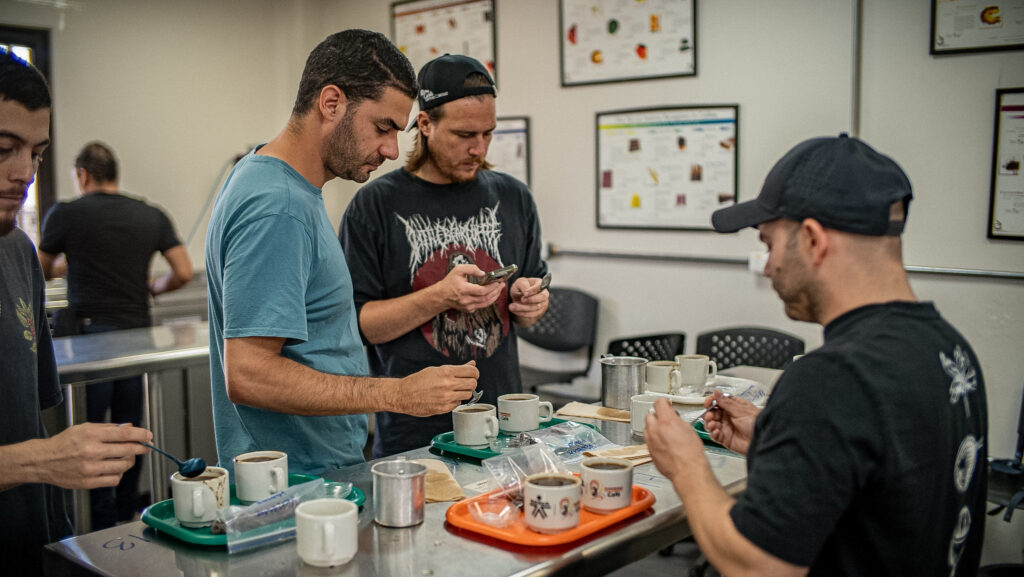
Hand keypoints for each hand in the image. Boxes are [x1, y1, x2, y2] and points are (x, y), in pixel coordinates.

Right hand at [35, 423, 151, 489]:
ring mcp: (90, 468)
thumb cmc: (64, 443)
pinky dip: (119, 474)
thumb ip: (108, 428)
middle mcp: (91, 451)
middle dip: (141, 448)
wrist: (43, 461)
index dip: (140, 434)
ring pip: (123, 466)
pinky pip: (114, 479)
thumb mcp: (85, 428)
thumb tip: (129, 427)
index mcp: (91, 435)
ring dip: (130, 461)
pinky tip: (115, 468)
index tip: (149, 435)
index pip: (124, 434)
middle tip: (145, 447)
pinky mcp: (88, 482)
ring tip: (127, 457)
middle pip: (127, 450)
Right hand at [396, 361, 478, 415]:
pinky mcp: (444, 408)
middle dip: (472, 382)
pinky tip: (447, 397)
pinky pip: (458, 403)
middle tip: (466, 382)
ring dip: (464, 391)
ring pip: (468, 394)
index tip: (473, 373)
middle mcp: (448, 384)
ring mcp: (446, 397)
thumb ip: (457, 368)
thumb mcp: (436, 370)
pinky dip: (456, 400)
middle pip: (473, 383)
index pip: (471, 371)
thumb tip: (472, 364)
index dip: (474, 372)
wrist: (404, 395)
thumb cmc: (418, 381)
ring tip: (456, 389)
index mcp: (446, 372)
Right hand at [436, 264, 505, 312]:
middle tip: (502, 284)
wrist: (441, 295)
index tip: (498, 282)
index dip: (492, 287)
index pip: (482, 291)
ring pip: (486, 303)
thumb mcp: (458, 270)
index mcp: (464, 289)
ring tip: (499, 289)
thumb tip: (483, 273)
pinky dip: (488, 300)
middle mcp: (466, 300)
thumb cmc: (450, 281)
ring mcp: (467, 306)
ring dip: (495, 296)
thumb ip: (471, 268)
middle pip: (486, 298)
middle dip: (496, 291)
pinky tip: (492, 294)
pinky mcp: (469, 310)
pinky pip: (482, 305)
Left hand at [508, 276, 548, 322]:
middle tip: (522, 300)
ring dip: (523, 308)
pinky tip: (514, 311)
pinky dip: (523, 313)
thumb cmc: (520, 287)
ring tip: (512, 306)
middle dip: (531, 299)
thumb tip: (526, 293)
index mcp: (540, 283)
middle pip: (542, 297)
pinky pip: (533, 314)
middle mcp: (544, 293)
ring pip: (536, 307)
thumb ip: (523, 285)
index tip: (525, 293)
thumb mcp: (519, 283)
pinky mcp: (539, 311)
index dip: (533, 290)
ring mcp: (543, 303)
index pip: (540, 286)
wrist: (519, 298)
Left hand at [644, 398, 705, 481]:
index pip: (659, 403)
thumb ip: (677, 421)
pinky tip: (663, 443)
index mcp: (666, 421)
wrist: (688, 470)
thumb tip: (674, 419)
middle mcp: (655, 429)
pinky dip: (654, 439)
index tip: (666, 405)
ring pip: (647, 428)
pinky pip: (648, 440)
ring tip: (664, 433)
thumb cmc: (691, 453)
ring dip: (654, 427)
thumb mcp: (688, 429)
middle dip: (657, 415)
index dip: (664, 403)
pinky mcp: (649, 451)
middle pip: (650, 415)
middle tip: (666, 419)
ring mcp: (650, 440)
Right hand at [702, 390, 758, 454]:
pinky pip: (714, 435)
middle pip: (712, 413)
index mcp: (733, 407)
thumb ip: (726, 402)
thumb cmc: (757, 424)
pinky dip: (713, 433)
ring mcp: (726, 428)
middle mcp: (729, 417)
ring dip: (709, 423)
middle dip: (709, 414)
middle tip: (710, 416)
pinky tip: (716, 431)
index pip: (718, 401)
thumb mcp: (741, 410)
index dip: (711, 401)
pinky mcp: (725, 438)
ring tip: (712, 424)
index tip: (708, 402)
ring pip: (711, 424)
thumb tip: (717, 392)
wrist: (763, 441)